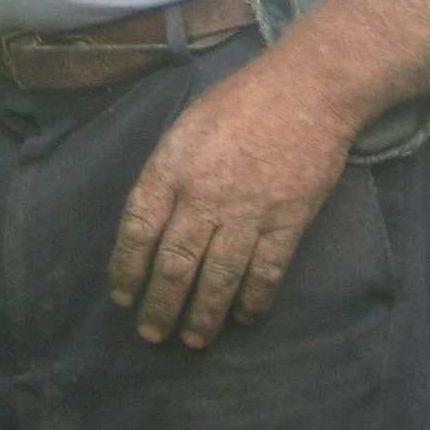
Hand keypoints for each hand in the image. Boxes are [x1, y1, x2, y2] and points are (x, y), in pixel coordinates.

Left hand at [106, 60, 360, 347]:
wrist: (307, 89)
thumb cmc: (241, 101)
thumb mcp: (186, 127)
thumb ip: (167, 173)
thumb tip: (151, 221)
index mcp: (171, 167)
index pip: (138, 229)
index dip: (126, 268)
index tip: (122, 296)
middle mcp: (204, 194)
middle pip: (175, 263)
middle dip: (161, 305)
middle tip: (152, 333)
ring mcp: (247, 210)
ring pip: (219, 277)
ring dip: (204, 314)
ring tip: (193, 339)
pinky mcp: (287, 220)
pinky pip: (266, 272)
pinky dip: (254, 300)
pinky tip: (244, 317)